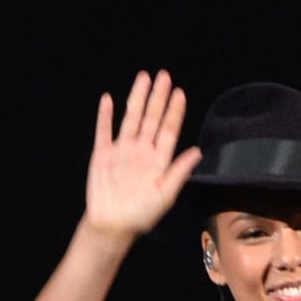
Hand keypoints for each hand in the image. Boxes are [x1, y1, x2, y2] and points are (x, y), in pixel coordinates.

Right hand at [85, 70, 202, 241]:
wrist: (112, 225)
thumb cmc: (141, 215)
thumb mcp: (166, 195)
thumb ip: (179, 171)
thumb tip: (197, 151)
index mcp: (159, 161)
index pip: (169, 130)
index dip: (174, 112)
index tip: (180, 93)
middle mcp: (142, 152)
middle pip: (152, 118)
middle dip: (158, 97)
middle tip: (164, 75)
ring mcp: (122, 151)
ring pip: (131, 118)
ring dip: (137, 98)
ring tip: (143, 78)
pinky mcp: (102, 154)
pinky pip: (104, 131)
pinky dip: (106, 115)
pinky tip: (109, 99)